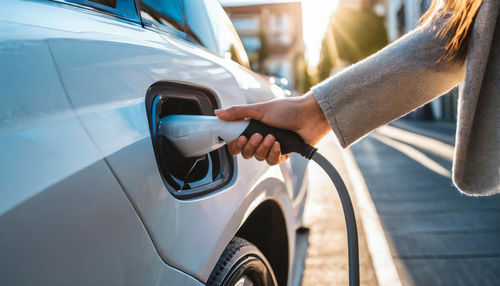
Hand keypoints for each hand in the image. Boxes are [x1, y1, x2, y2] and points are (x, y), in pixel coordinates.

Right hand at [214, 92, 330, 164]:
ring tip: (272, 137)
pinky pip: (272, 161)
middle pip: (246, 152)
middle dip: (251, 146)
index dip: (236, 144)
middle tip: (257, 136)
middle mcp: (261, 136)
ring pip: (258, 158)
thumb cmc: (288, 109)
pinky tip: (279, 144)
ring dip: (264, 148)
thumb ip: (238, 113)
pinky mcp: (282, 153)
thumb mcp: (260, 109)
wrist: (310, 116)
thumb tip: (218, 113)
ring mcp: (271, 146)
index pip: (237, 141)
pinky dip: (274, 153)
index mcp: (253, 126)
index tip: (240, 138)